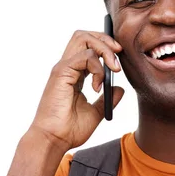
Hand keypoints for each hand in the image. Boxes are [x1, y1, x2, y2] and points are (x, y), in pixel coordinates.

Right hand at [30, 30, 124, 151]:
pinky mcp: (61, 72)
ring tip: (113, 69)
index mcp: (73, 73)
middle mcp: (67, 66)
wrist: (54, 140)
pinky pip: (85, 56)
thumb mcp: (95, 112)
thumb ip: (107, 99)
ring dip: (104, 48)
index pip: (88, 46)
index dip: (105, 46)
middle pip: (84, 35)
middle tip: (118, 54)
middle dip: (105, 39)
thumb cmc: (68, 129)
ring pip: (83, 38)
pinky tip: (99, 85)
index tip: (119, 60)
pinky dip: (98, 66)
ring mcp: (63, 68)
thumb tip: (120, 89)